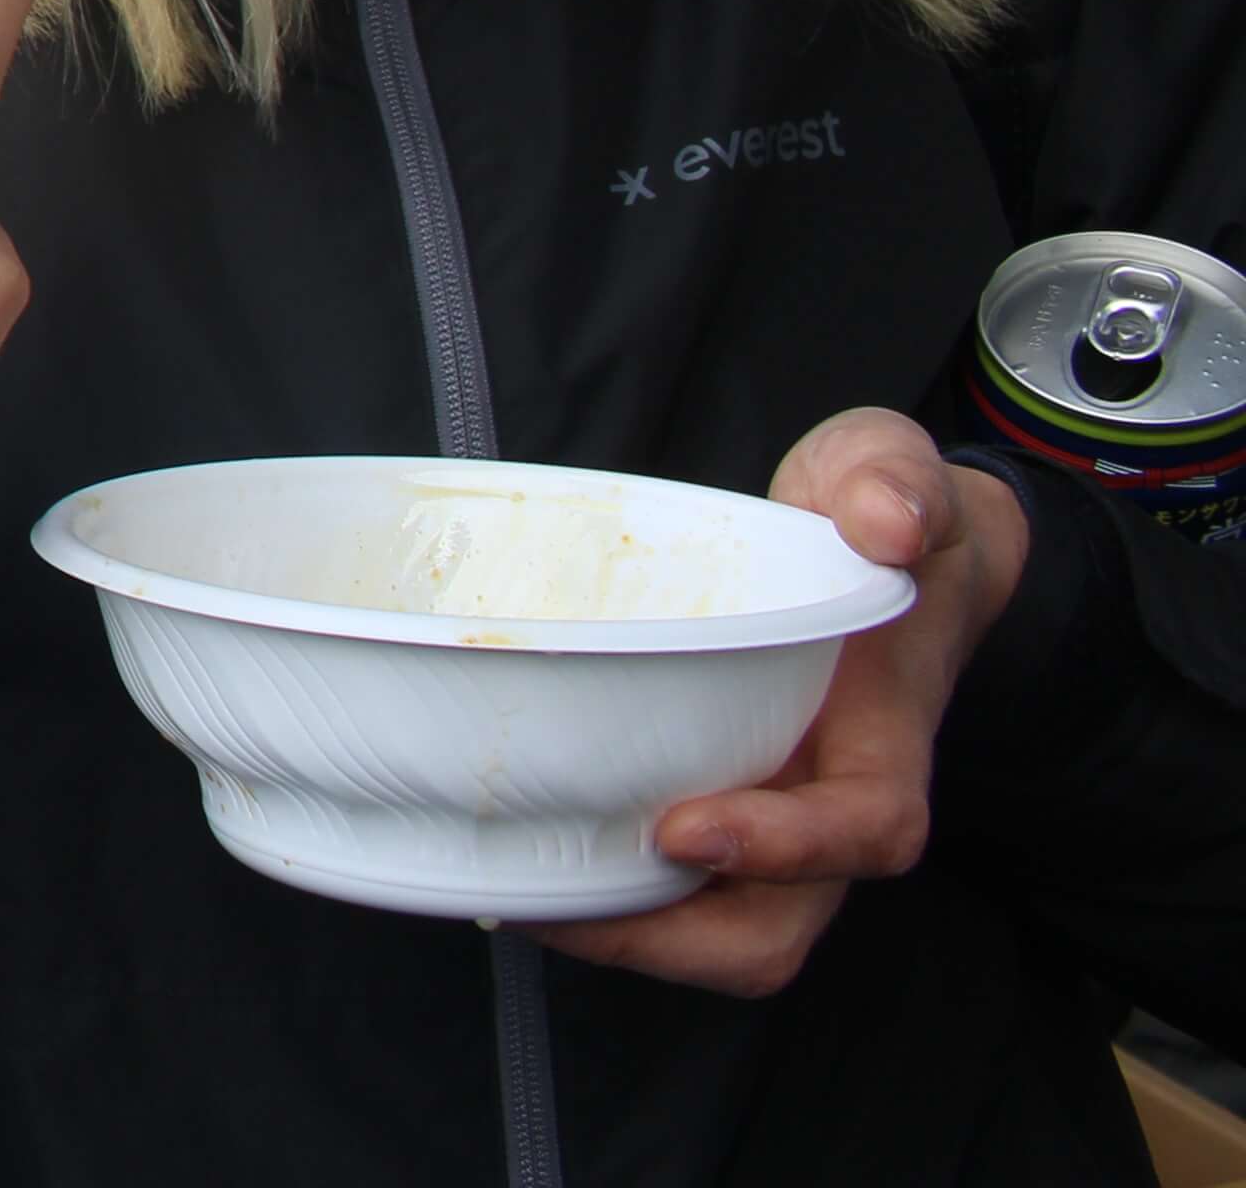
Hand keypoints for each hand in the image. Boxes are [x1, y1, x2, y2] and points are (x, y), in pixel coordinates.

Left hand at [541, 411, 1028, 995]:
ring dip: (618, 930)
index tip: (682, 828)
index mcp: (884, 741)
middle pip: (775, 930)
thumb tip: (886, 520)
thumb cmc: (878, 515)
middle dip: (671, 938)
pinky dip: (597, 888)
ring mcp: (769, 813)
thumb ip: (896, 480)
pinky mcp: (711, 797)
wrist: (883, 541)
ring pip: (712, 929)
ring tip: (511, 892)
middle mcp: (826, 802)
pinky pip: (663, 881)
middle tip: (554, 897)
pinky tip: (511, 857)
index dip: (782, 848)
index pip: (863, 829)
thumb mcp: (892, 468)